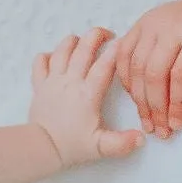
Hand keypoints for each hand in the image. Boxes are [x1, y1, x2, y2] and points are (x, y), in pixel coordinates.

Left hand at [28, 30, 144, 170]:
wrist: (41, 148)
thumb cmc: (71, 146)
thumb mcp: (101, 147)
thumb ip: (122, 143)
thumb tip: (141, 138)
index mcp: (88, 94)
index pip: (104, 66)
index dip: (115, 52)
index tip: (123, 43)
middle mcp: (70, 82)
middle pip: (83, 49)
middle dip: (96, 36)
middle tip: (106, 34)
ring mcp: (53, 81)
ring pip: (62, 50)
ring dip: (73, 41)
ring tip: (83, 40)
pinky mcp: (39, 85)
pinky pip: (40, 61)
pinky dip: (48, 54)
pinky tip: (56, 56)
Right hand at [113, 0, 181, 138]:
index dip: (178, 105)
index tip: (177, 126)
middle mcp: (172, 26)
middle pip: (153, 73)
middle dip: (155, 108)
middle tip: (160, 131)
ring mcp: (153, 22)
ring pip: (135, 66)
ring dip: (139, 99)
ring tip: (147, 121)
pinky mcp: (141, 23)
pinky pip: (124, 55)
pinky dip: (127, 79)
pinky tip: (136, 97)